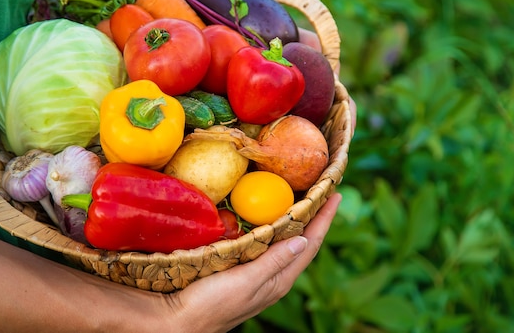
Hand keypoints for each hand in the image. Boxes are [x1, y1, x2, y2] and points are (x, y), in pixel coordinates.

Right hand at [158, 192, 341, 332]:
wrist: (177, 322)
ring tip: (304, 201)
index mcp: (279, 280)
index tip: (336, 195)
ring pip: (286, 244)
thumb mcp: (246, 282)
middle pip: (302, 243)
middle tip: (323, 192)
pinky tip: (269, 221)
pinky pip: (268, 247)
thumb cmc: (210, 304)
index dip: (324, 220)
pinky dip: (275, 229)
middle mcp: (273, 278)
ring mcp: (258, 276)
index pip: (310, 245)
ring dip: (297, 223)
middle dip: (316, 218)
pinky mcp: (242, 272)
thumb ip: (274, 262)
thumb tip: (304, 239)